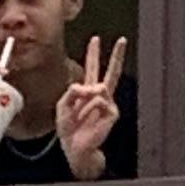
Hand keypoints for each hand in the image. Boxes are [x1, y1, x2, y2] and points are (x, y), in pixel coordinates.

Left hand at [56, 35, 126, 177]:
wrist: (75, 147)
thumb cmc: (69, 128)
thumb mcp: (62, 105)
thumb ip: (72, 91)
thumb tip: (90, 87)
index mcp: (87, 91)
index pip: (91, 68)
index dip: (92, 53)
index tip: (95, 39)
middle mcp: (100, 95)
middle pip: (111, 71)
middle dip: (117, 55)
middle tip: (122, 40)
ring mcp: (108, 103)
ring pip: (97, 88)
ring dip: (84, 101)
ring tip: (80, 118)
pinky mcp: (112, 112)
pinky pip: (98, 101)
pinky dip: (90, 109)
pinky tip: (89, 120)